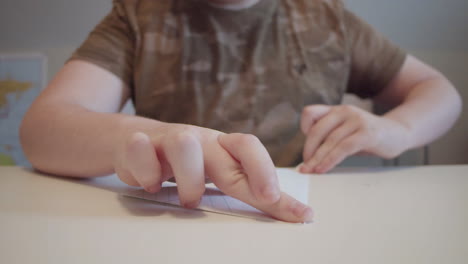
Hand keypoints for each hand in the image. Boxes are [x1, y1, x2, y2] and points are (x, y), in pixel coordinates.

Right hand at [113, 124, 312, 222]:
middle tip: (267, 198)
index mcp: (222, 146)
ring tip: (188, 200)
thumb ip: (245, 186)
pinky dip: (146, 173)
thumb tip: (288, 210)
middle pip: (233, 145)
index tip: (296, 208)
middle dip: (256, 173)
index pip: (252, 149)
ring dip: (190, 180)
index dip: (271, 173)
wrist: (134, 141)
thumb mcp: (215, 171)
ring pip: (185, 145)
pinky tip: (148, 185)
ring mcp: (170, 139)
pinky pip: (141, 151)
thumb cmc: (184, 161)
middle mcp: (201, 139)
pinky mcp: (139, 144)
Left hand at [299, 104, 408, 173]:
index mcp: (336, 110)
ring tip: (310, 171)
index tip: (307, 146)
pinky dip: (331, 160)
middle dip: (308, 150)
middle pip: (317, 130)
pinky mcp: (367, 133)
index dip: (304, 128)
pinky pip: (343, 147)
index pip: (309, 113)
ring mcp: (356, 120)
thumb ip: (329, 138)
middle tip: (305, 166)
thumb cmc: (367, 136)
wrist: (398, 133)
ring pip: (330, 140)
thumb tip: (308, 159)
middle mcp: (344, 111)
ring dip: (317, 158)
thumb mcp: (345, 132)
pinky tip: (324, 169)